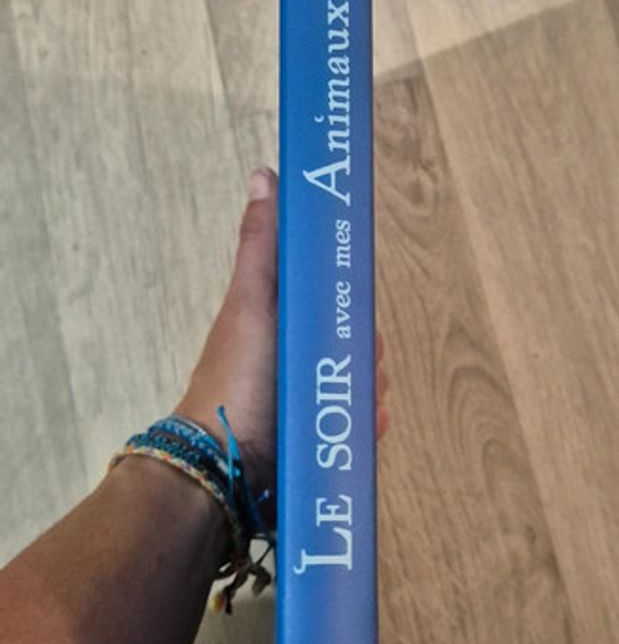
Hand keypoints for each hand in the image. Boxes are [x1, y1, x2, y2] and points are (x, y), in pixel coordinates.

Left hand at [174, 167, 389, 511]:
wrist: (223, 469)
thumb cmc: (236, 379)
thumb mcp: (251, 302)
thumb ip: (262, 244)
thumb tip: (267, 174)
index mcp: (273, 323)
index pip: (326, 299)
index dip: (346, 298)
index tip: (358, 304)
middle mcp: (286, 361)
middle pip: (347, 344)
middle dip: (362, 352)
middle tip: (361, 362)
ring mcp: (299, 402)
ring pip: (354, 384)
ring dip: (367, 388)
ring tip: (363, 398)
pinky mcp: (312, 440)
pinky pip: (353, 426)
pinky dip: (366, 422)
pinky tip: (371, 422)